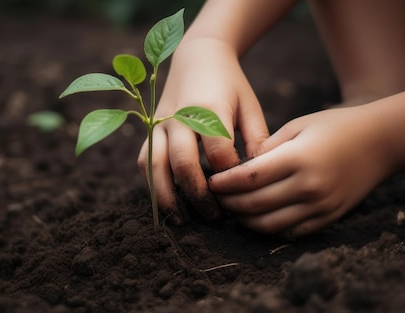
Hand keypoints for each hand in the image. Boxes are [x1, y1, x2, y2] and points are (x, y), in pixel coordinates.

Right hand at [137, 38, 268, 223]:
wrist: (198, 57)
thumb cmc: (230, 85)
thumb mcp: (249, 105)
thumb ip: (258, 138)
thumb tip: (260, 173)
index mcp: (209, 109)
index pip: (219, 154)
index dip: (230, 176)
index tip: (241, 190)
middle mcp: (180, 117)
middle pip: (184, 164)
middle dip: (199, 195)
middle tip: (215, 216)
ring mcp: (160, 123)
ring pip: (156, 166)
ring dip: (168, 196)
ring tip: (183, 219)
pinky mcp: (150, 128)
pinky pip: (144, 160)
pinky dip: (152, 183)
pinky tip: (168, 201)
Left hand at [209, 106, 391, 236]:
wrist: (381, 142)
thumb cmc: (336, 126)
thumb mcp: (299, 125)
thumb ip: (268, 147)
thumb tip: (241, 167)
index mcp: (298, 158)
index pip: (249, 178)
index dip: (225, 183)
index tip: (211, 181)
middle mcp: (308, 186)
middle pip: (255, 204)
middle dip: (230, 203)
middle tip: (217, 198)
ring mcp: (320, 206)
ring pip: (270, 224)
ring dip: (246, 220)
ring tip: (235, 211)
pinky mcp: (328, 217)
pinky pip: (292, 232)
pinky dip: (271, 228)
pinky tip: (260, 219)